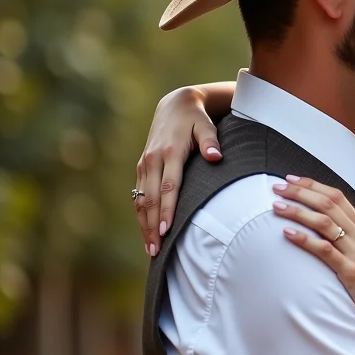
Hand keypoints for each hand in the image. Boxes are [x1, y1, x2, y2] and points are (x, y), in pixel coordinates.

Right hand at [134, 86, 221, 254]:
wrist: (175, 105)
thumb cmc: (196, 119)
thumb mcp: (206, 125)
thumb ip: (210, 141)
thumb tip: (216, 157)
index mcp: (169, 152)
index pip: (168, 186)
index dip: (167, 209)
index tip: (166, 230)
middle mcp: (153, 159)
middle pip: (151, 198)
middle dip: (152, 225)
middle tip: (156, 249)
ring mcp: (144, 164)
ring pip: (141, 199)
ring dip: (144, 224)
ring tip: (150, 248)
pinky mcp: (142, 167)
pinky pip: (138, 194)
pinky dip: (141, 214)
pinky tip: (145, 231)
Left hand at [273, 176, 354, 336]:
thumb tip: (334, 226)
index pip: (338, 197)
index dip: (313, 185)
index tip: (292, 180)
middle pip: (328, 204)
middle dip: (300, 192)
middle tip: (277, 188)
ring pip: (323, 222)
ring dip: (297, 211)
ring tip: (276, 206)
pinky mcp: (350, 271)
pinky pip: (323, 249)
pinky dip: (304, 238)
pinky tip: (287, 233)